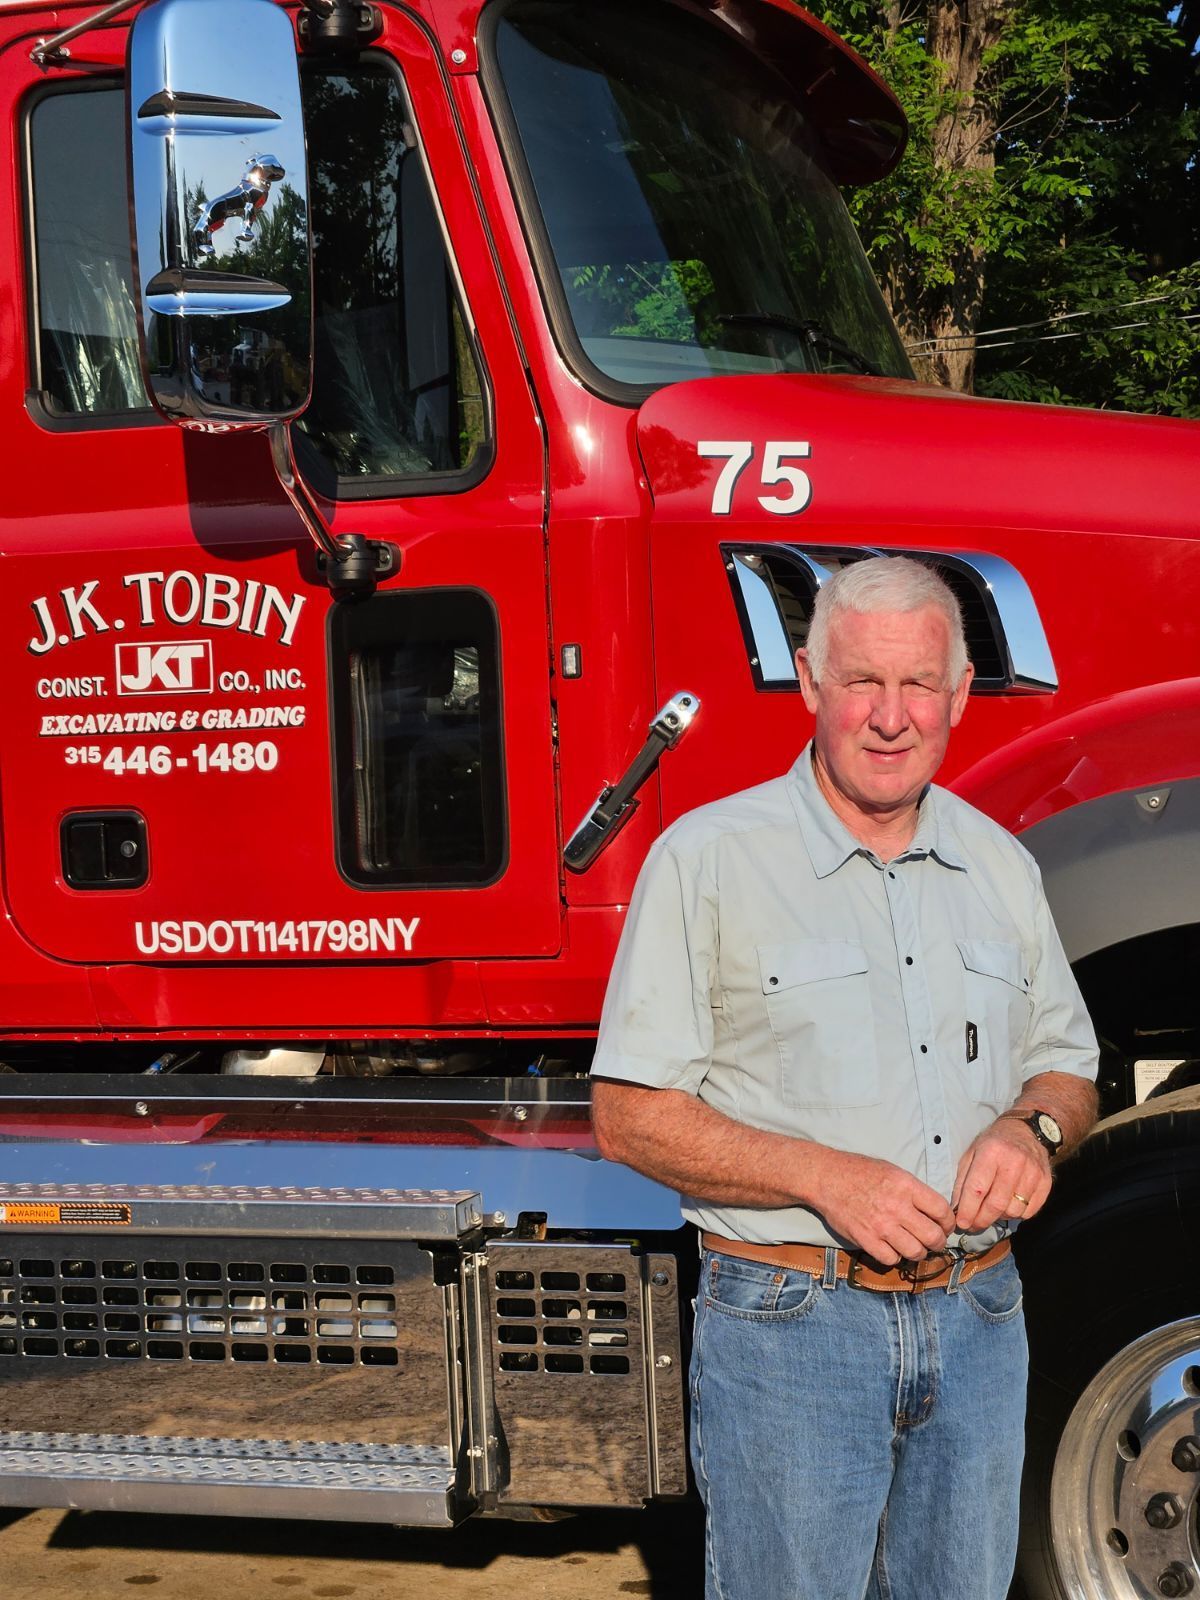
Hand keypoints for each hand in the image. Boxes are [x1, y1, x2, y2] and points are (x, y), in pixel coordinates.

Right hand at [812, 1151, 957, 1264]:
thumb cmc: (861, 1172)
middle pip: (933, 1236)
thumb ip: (915, 1191)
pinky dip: (895, 1256)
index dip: (949, 1222)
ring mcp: (881, 1226)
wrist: (827, 1178)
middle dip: (938, 1242)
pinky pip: (892, 1259)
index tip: (945, 1226)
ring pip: (916, 1252)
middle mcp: (897, 1207)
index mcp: (907, 1186)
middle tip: (934, 1241)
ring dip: (918, 1252)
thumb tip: (936, 1212)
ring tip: (914, 1246)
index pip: (942, 1211)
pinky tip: (892, 1248)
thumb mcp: (893, 1171)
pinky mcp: (866, 1240)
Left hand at [952, 1119, 1051, 1232]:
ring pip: (1014, 1211)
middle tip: (974, 1225)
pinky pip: (1029, 1211)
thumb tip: (957, 1209)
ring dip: (1000, 1217)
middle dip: (982, 1220)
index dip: (968, 1210)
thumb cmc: (993, 1144)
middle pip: (996, 1204)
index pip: (977, 1188)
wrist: (1025, 1131)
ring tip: (993, 1208)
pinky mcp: (1045, 1182)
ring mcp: (1032, 1173)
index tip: (962, 1223)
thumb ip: (963, 1181)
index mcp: (991, 1152)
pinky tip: (1009, 1204)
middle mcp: (1014, 1162)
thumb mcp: (972, 1154)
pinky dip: (1017, 1214)